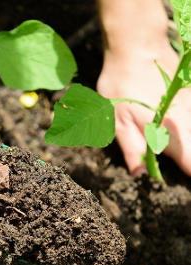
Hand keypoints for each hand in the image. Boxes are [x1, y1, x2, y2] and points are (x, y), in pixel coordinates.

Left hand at [97, 44, 190, 175]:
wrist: (138, 46)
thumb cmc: (122, 84)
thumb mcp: (117, 120)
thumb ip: (131, 148)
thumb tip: (139, 172)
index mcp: (170, 132)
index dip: (190, 174)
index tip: (184, 183)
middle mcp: (189, 121)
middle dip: (188, 160)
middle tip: (179, 165)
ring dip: (186, 145)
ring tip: (165, 140)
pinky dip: (187, 129)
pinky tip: (172, 128)